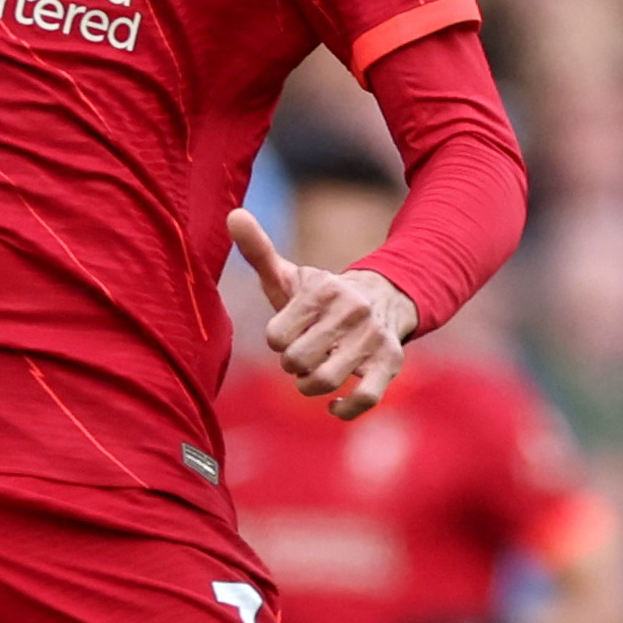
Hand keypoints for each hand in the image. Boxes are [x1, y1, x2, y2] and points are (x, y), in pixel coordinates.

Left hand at [229, 209, 412, 418]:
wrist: (382, 299)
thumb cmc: (320, 296)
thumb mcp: (289, 274)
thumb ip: (257, 250)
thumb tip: (232, 214)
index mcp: (322, 291)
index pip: (276, 337)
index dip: (277, 341)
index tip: (287, 333)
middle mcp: (351, 312)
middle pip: (297, 361)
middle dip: (291, 364)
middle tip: (300, 355)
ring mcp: (373, 339)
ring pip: (324, 381)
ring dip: (309, 386)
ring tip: (313, 373)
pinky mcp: (390, 364)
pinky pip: (365, 399)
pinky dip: (343, 407)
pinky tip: (333, 403)